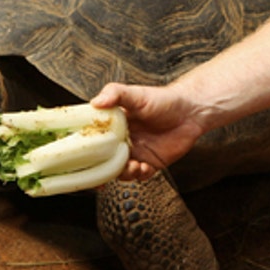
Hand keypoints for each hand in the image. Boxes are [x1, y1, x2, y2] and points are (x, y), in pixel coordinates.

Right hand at [91, 82, 205, 179]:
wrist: (190, 111)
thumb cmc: (162, 99)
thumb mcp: (135, 94)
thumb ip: (115, 94)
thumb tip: (96, 102)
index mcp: (112, 126)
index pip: (93, 141)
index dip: (84, 152)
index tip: (79, 159)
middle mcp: (121, 141)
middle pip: (103, 161)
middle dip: (100, 171)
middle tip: (101, 175)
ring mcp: (136, 153)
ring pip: (120, 171)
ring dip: (123, 173)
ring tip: (131, 166)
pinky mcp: (150, 163)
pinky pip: (139, 175)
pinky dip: (138, 175)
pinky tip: (143, 168)